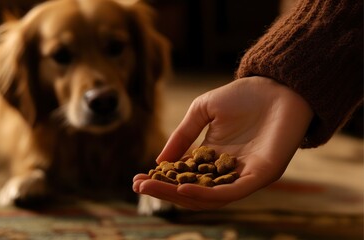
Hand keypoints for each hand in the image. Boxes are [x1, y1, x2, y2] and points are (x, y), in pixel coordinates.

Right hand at [133, 76, 312, 209]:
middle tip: (139, 187)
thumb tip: (159, 161)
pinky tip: (183, 189)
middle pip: (192, 191)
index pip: (183, 176)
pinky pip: (231, 192)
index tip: (136, 179)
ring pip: (209, 197)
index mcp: (213, 156)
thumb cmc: (243, 95)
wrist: (279, 85)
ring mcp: (244, 175)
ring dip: (179, 196)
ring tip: (153, 188)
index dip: (160, 179)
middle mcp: (227, 171)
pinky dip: (206, 194)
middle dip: (164, 191)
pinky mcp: (261, 176)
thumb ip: (183, 135)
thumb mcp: (202, 111)